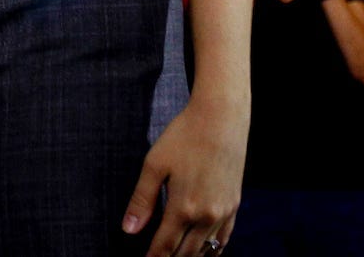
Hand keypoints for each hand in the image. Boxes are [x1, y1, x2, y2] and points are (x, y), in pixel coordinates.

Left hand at [122, 99, 241, 256]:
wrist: (221, 119)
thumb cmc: (184, 137)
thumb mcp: (154, 165)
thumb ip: (141, 200)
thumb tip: (128, 230)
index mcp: (183, 207)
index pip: (166, 245)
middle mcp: (206, 216)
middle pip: (187, 253)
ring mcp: (224, 212)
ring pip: (206, 249)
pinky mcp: (234, 205)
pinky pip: (224, 239)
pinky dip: (213, 250)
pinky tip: (205, 252)